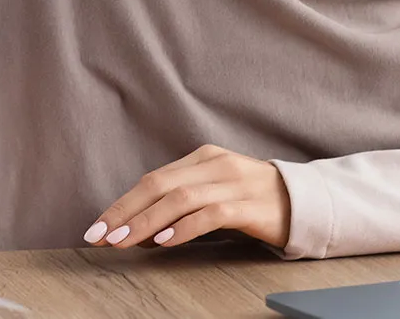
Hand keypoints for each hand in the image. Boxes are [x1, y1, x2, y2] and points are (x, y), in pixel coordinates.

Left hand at [82, 144, 291, 250]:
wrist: (302, 201)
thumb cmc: (251, 200)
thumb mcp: (214, 192)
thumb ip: (180, 204)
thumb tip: (137, 231)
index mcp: (204, 158)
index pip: (154, 178)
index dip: (122, 203)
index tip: (97, 227)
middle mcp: (216, 165)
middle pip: (162, 185)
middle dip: (126, 212)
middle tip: (100, 237)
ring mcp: (234, 183)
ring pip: (182, 198)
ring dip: (148, 221)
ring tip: (124, 242)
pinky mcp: (250, 205)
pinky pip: (212, 213)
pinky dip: (186, 227)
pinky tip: (167, 241)